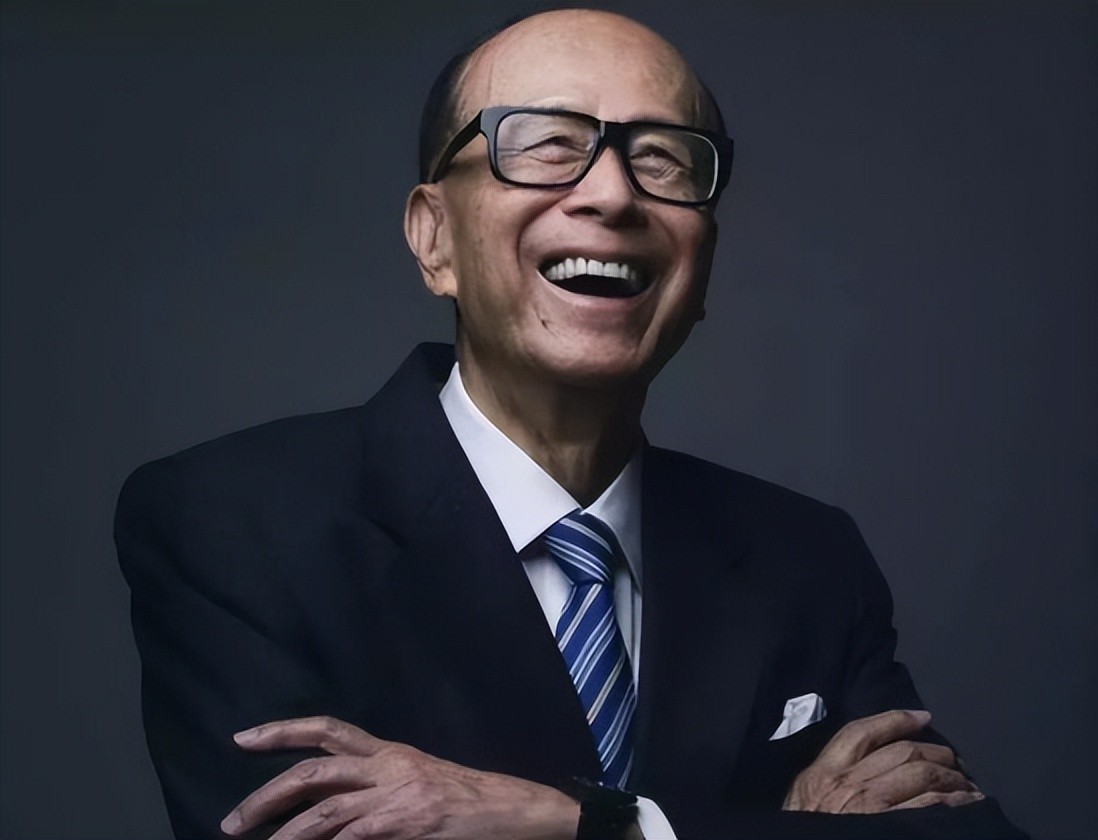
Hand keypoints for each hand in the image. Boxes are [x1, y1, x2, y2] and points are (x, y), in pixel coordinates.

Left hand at [221, 716, 580, 838]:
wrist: (513, 809)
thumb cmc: (465, 800)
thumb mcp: (416, 780)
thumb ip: (374, 787)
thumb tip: (325, 811)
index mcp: (388, 751)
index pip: (327, 730)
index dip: (282, 731)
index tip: (242, 738)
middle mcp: (389, 764)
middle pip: (313, 771)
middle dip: (265, 796)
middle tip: (232, 822)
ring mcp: (399, 793)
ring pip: (327, 808)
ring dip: (286, 832)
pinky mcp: (411, 821)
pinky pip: (357, 833)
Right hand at [782, 709, 983, 813]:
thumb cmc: (803, 825)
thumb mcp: (802, 798)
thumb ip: (824, 779)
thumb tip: (859, 765)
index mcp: (823, 772)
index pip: (861, 732)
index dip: (896, 720)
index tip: (922, 717)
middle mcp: (848, 783)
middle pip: (902, 752)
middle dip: (935, 752)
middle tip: (953, 761)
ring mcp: (872, 806)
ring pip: (922, 774)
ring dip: (951, 777)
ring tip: (965, 784)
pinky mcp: (892, 827)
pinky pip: (932, 805)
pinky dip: (955, 801)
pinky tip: (968, 803)